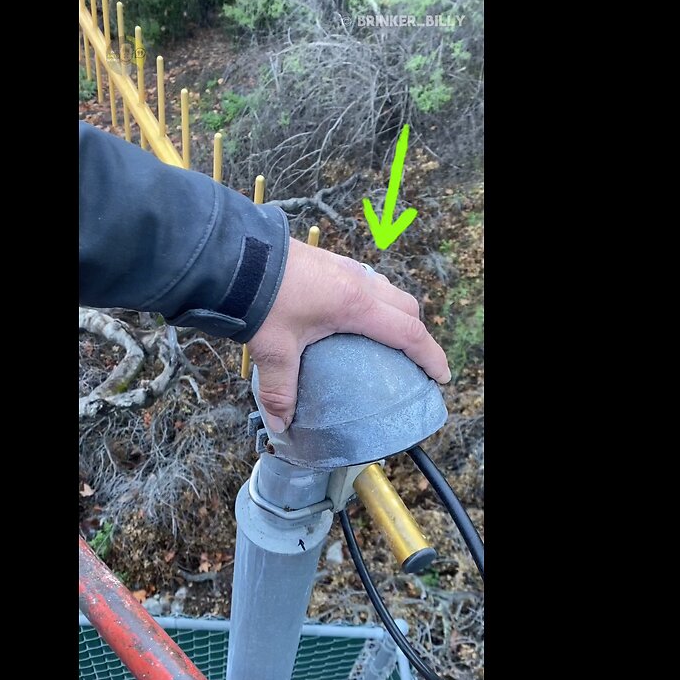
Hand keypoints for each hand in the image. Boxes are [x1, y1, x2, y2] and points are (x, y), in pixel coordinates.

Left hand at [246, 240, 450, 432]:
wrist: (237, 255)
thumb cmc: (260, 297)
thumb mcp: (273, 349)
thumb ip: (280, 390)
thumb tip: (281, 425)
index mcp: (355, 305)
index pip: (408, 332)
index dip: (430, 355)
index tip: (441, 376)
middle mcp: (357, 282)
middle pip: (405, 308)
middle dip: (417, 335)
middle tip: (415, 362)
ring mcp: (344, 268)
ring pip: (387, 291)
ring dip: (396, 314)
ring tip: (387, 340)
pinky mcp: (329, 262)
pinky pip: (366, 282)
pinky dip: (375, 301)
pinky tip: (353, 317)